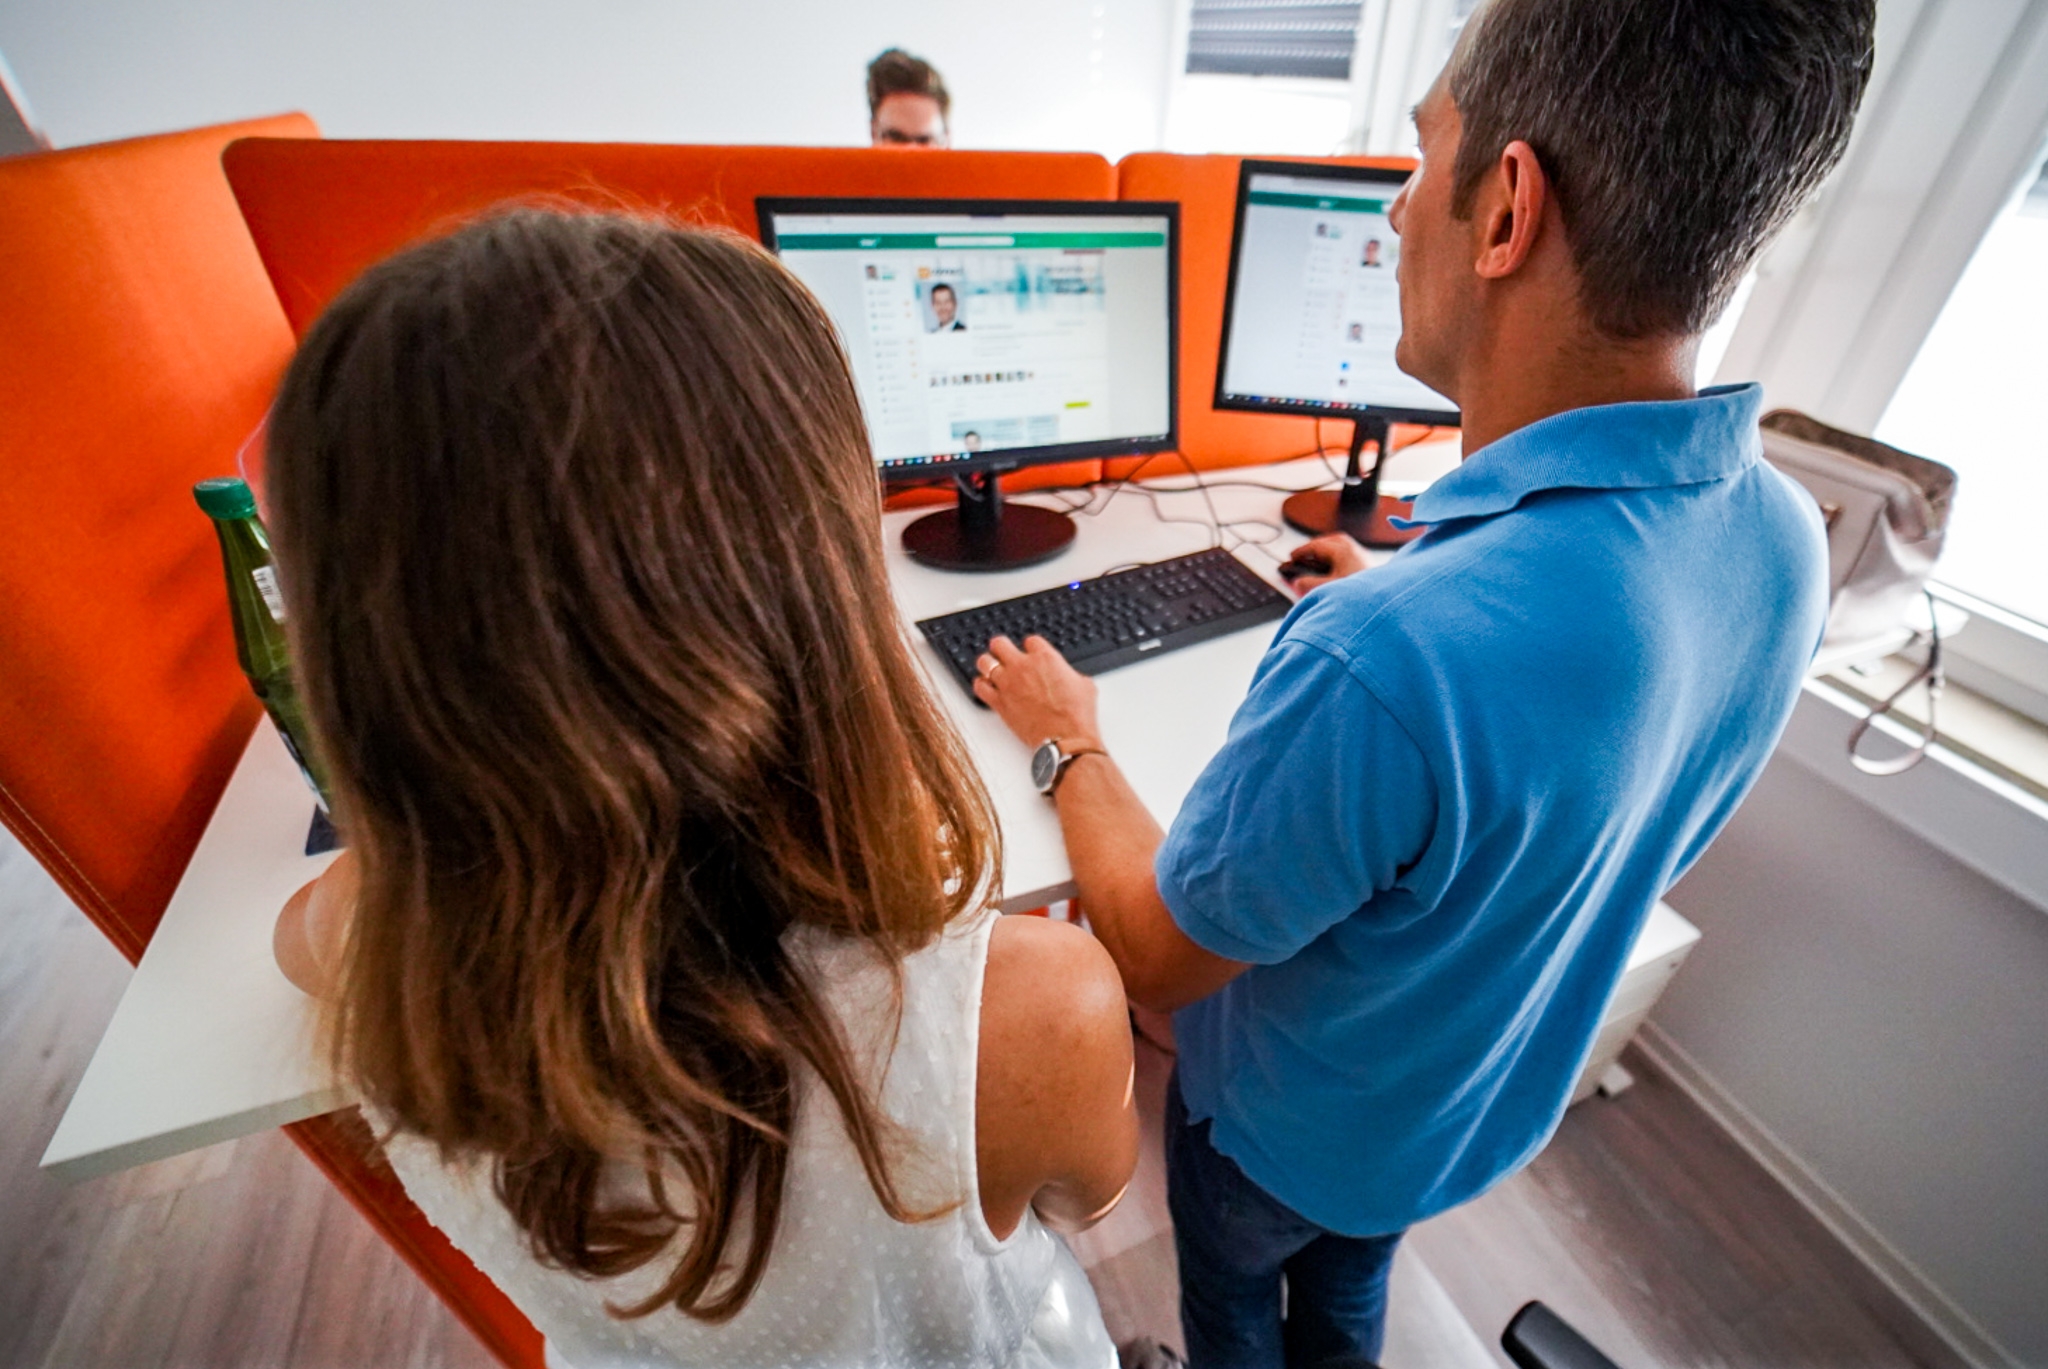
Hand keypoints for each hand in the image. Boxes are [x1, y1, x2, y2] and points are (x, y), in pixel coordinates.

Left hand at [972, 635, 1101, 750]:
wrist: (1067, 738)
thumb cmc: (1077, 714)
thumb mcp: (1084, 684)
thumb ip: (1068, 674)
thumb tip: (1065, 676)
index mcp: (1045, 658)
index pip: (1030, 640)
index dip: (1030, 647)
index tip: (1031, 653)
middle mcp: (1023, 666)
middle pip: (999, 643)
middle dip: (1001, 647)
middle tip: (1003, 653)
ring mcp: (1008, 683)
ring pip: (984, 662)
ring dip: (988, 664)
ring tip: (991, 669)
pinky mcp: (999, 702)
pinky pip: (979, 687)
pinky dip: (981, 685)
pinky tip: (987, 687)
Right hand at [1282, 532, 1370, 594]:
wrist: (1383, 604)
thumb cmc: (1361, 595)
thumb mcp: (1327, 590)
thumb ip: (1309, 585)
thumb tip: (1298, 582)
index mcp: (1343, 552)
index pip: (1316, 545)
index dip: (1301, 551)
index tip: (1292, 556)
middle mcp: (1355, 551)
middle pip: (1332, 541)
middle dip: (1316, 546)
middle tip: (1305, 554)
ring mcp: (1364, 558)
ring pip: (1343, 547)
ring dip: (1329, 552)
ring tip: (1320, 561)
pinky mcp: (1370, 569)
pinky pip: (1351, 557)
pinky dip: (1340, 560)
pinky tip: (1337, 571)